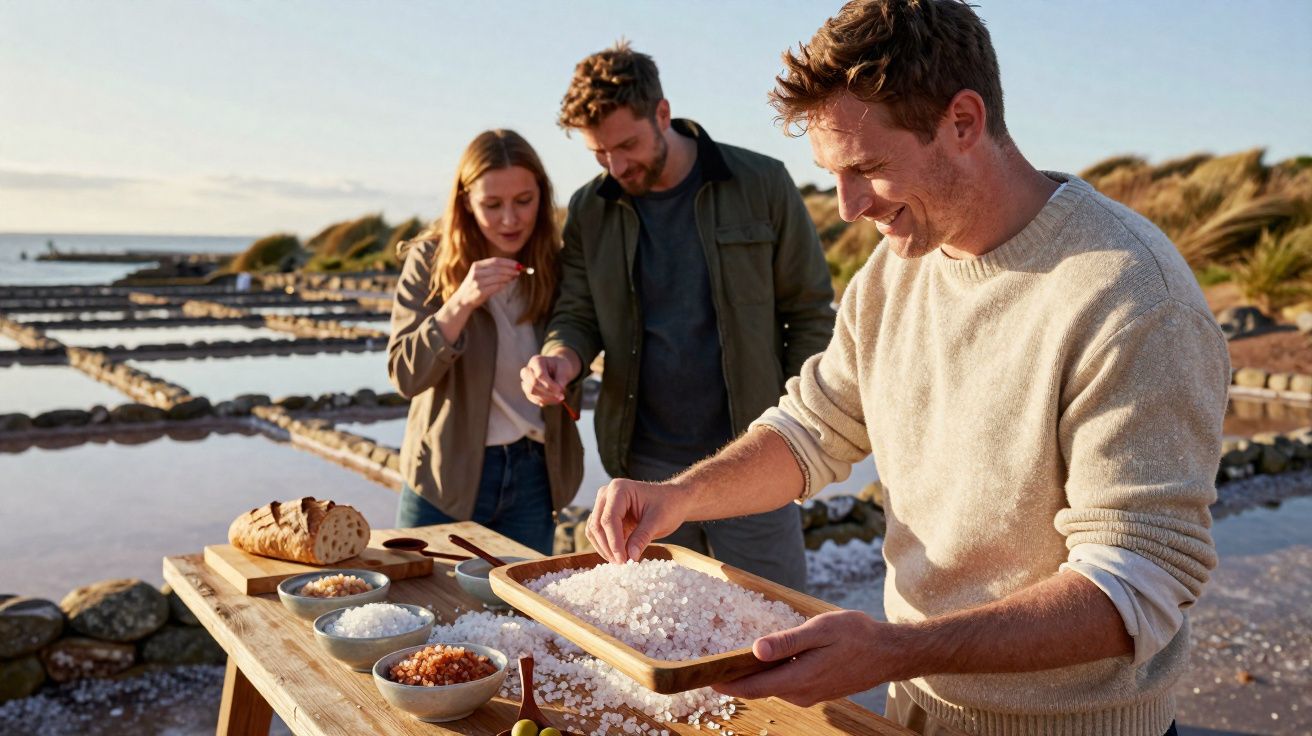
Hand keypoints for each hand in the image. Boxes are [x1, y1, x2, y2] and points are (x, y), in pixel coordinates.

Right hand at [451, 257, 519, 309]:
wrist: (462, 300)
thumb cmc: (475, 287)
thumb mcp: (481, 275)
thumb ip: (494, 271)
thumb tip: (513, 270)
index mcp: (477, 265)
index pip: (495, 261)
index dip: (508, 262)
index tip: (517, 264)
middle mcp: (476, 272)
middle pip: (497, 268)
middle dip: (510, 269)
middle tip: (519, 271)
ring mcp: (477, 282)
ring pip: (498, 277)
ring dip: (508, 277)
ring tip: (515, 277)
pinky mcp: (480, 291)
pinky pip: (496, 286)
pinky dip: (503, 284)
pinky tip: (507, 284)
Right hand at [520, 353, 577, 406]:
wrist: (557, 368)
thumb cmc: (560, 367)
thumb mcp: (564, 371)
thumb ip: (560, 381)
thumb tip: (557, 393)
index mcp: (536, 361)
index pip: (539, 375)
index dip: (550, 385)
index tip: (561, 390)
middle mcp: (527, 370)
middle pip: (532, 384)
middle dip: (547, 393)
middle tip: (561, 396)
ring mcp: (526, 380)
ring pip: (531, 393)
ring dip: (546, 398)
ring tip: (559, 398)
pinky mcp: (527, 390)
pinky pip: (532, 398)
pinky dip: (544, 401)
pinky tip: (554, 400)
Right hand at [586, 479, 693, 563]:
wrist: (673, 500)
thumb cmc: (668, 505)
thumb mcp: (658, 521)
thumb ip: (642, 537)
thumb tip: (630, 557)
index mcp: (619, 489)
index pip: (609, 519)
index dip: (614, 542)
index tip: (623, 560)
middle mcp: (607, 494)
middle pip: (597, 525)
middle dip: (608, 547)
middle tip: (622, 564)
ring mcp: (604, 504)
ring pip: (594, 530)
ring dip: (605, 548)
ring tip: (622, 561)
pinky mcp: (605, 515)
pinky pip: (599, 533)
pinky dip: (606, 545)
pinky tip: (619, 555)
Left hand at [713, 610, 907, 707]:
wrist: (888, 653)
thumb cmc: (856, 636)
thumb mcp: (820, 630)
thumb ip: (787, 642)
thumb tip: (755, 651)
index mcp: (799, 679)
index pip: (753, 688)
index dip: (727, 684)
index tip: (705, 677)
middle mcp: (801, 693)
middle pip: (760, 688)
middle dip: (736, 678)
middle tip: (714, 662)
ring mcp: (810, 695)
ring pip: (773, 687)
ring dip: (754, 675)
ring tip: (735, 657)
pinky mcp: (817, 691)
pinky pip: (787, 685)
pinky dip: (772, 674)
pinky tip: (767, 659)